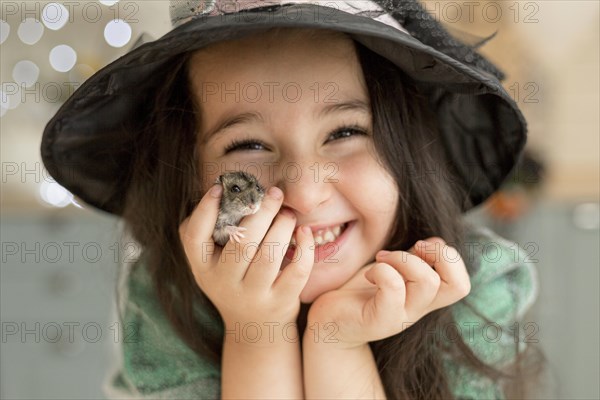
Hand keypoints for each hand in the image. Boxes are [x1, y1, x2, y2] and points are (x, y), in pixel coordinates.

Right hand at [179, 184, 314, 330]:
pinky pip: (296, 272)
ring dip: (282, 226)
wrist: (255, 328)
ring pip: (269, 255)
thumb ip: (212, 232)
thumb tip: (225, 191)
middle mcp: (224, 283)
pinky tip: (304, 232)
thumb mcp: (213, 263)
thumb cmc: (235, 280)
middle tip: (275, 193)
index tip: (219, 188)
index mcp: (203, 268)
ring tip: (288, 213)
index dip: (204, 211)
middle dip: (261, 212)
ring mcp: (253, 295)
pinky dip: (304, 249)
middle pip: (241, 242)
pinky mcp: (280, 301)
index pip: (194, 238)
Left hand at [306, 237, 470, 347]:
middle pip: (457, 285)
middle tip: (411, 248)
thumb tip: (436, 242)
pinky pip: (393, 286)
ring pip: (427, 282)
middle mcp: (417, 309)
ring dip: (403, 258)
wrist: (328, 321)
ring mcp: (400, 317)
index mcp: (424, 298)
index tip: (421, 247)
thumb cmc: (360, 292)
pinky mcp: (378, 320)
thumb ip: (416, 259)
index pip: (462, 285)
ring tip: (382, 258)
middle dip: (437, 254)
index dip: (450, 259)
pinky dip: (382, 270)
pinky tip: (369, 274)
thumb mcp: (394, 270)